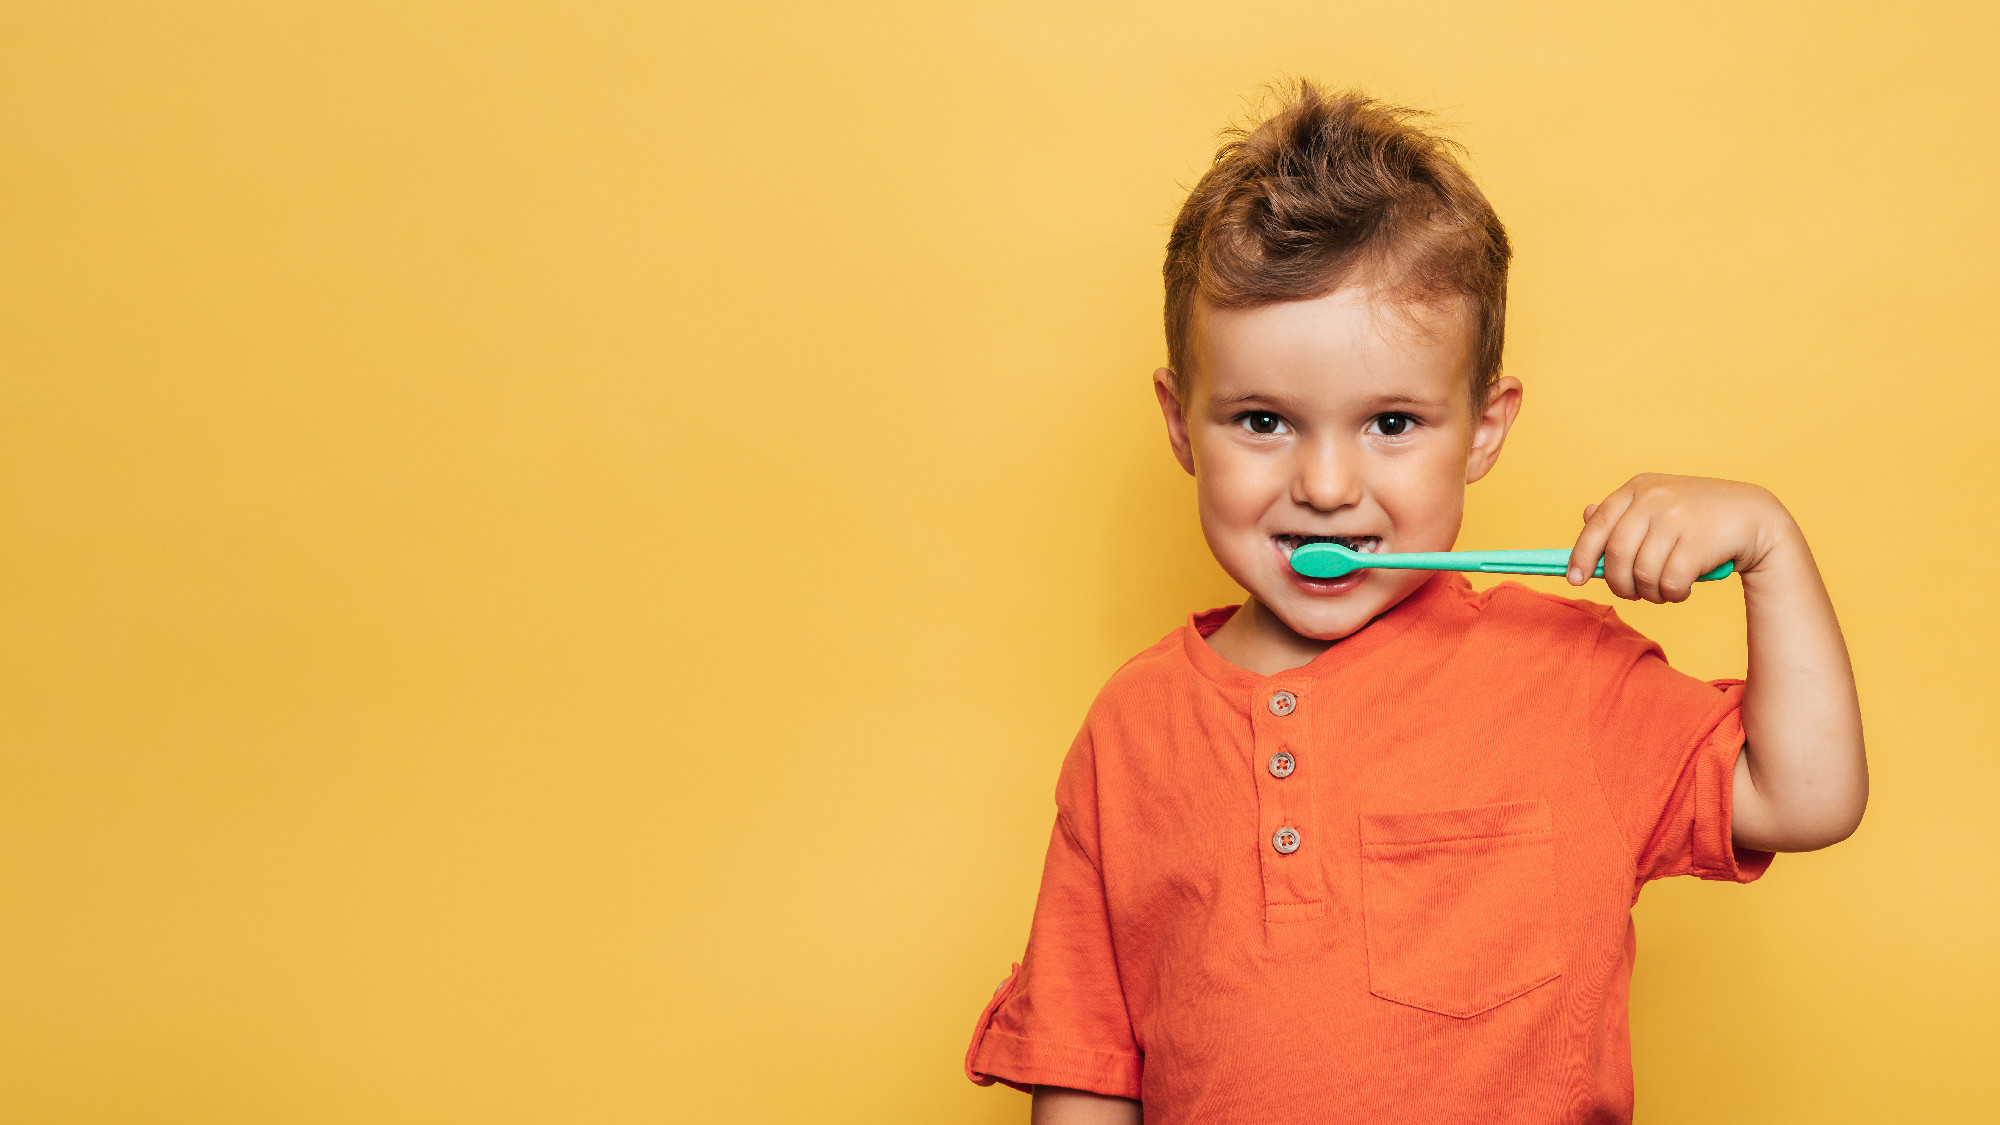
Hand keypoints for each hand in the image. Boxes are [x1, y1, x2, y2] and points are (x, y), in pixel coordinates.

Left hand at [1567, 473, 1795, 602]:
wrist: (1753, 516)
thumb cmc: (1697, 517)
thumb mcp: (1657, 505)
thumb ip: (1622, 514)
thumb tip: (1586, 516)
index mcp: (1637, 488)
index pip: (1597, 525)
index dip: (1581, 556)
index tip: (1574, 579)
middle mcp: (1653, 499)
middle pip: (1617, 556)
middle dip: (1619, 584)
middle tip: (1632, 594)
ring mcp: (1676, 517)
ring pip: (1642, 574)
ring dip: (1649, 593)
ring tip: (1661, 591)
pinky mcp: (1698, 540)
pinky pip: (1670, 583)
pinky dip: (1672, 595)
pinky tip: (1682, 589)